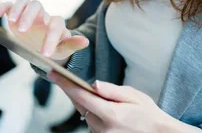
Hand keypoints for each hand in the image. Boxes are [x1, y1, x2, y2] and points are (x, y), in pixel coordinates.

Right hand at [0, 0, 88, 62]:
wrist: (44, 46)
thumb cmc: (55, 47)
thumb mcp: (64, 49)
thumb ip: (73, 44)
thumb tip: (86, 41)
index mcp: (55, 23)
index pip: (55, 24)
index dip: (51, 38)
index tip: (44, 54)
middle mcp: (42, 14)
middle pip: (37, 6)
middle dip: (29, 17)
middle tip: (22, 31)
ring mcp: (29, 13)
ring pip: (25, 1)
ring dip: (17, 9)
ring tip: (11, 22)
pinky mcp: (16, 14)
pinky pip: (10, 5)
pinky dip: (3, 6)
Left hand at [48, 72, 196, 132]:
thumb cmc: (149, 114)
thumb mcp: (134, 96)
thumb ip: (112, 91)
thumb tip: (94, 84)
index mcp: (111, 114)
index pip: (81, 96)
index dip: (65, 84)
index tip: (53, 74)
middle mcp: (103, 128)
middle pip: (80, 106)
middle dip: (74, 92)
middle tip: (64, 78)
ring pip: (85, 115)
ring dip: (86, 104)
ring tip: (94, 95)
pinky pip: (92, 124)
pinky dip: (93, 114)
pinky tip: (103, 109)